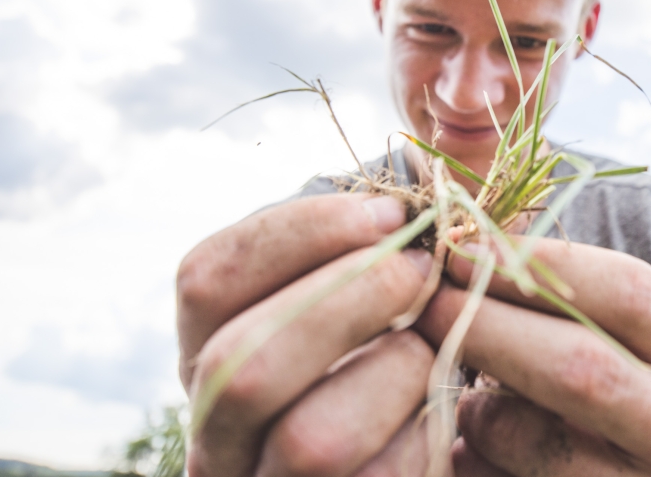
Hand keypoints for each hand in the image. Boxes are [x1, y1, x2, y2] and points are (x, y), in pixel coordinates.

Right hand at [177, 193, 436, 476]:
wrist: (405, 450)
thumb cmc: (385, 349)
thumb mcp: (358, 292)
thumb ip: (366, 248)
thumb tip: (424, 201)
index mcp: (206, 349)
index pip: (206, 277)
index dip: (297, 234)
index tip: (390, 213)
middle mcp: (213, 429)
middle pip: (241, 362)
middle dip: (347, 299)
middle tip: (423, 269)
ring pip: (310, 438)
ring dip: (394, 370)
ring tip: (433, 345)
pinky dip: (425, 433)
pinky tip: (444, 405)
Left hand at [416, 237, 650, 476]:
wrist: (594, 476)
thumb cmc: (560, 374)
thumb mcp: (567, 322)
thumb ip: (527, 279)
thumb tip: (442, 225)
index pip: (629, 293)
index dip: (539, 264)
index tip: (455, 242)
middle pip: (586, 370)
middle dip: (490, 330)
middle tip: (422, 303)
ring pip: (541, 442)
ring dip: (474, 408)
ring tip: (446, 386)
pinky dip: (467, 461)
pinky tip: (457, 446)